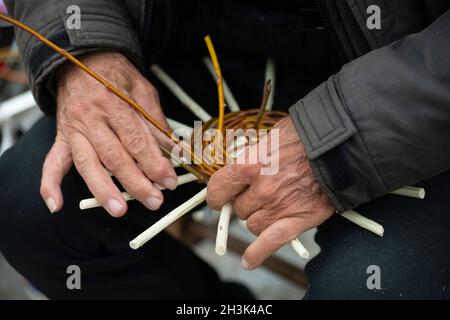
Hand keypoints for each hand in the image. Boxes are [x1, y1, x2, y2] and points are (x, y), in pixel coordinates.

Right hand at [40, 51, 176, 216]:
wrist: (81, 60)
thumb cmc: (115, 76)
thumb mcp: (142, 90)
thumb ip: (156, 121)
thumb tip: (174, 150)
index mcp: (113, 103)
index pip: (136, 140)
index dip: (154, 163)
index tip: (169, 180)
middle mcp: (90, 118)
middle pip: (114, 156)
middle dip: (135, 182)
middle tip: (154, 200)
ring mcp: (73, 130)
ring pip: (87, 163)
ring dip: (103, 189)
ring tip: (118, 209)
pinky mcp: (62, 138)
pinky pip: (52, 162)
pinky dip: (51, 184)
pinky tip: (57, 205)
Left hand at [207, 116, 334, 268]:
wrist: (339, 146)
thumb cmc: (305, 137)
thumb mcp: (270, 137)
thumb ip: (251, 156)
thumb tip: (237, 169)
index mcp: (251, 164)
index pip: (219, 188)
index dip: (216, 195)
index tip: (217, 198)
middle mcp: (262, 189)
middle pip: (239, 208)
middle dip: (245, 202)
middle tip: (259, 192)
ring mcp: (279, 207)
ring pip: (253, 225)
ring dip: (257, 218)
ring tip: (272, 205)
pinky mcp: (298, 220)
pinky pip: (271, 242)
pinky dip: (258, 253)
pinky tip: (248, 261)